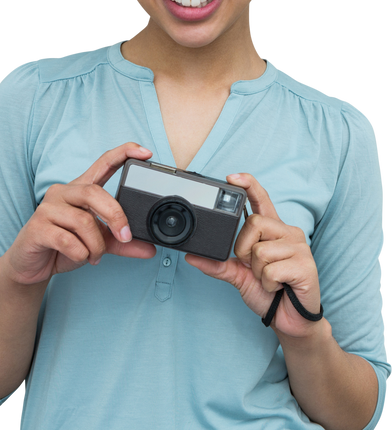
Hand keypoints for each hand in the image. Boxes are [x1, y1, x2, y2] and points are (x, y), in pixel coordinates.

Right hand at [0, 143, 156, 285]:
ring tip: (95, 256)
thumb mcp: (98, 243)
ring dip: (96, 244)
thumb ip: (122, 243)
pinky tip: (80, 257)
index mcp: (80, 189)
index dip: (124, 153)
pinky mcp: (37, 227)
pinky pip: (68, 240)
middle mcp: (63, 192)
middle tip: (125, 236)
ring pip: (84, 221)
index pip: (104, 162)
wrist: (30, 265)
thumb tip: (150, 249)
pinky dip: (80, 253)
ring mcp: (48, 208)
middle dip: (115, 216)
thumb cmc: (63, 247)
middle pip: (95, 192)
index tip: (145, 151)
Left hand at [185, 173, 320, 337]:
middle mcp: (288, 233)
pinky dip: (268, 283)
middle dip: (244, 250)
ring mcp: (299, 247)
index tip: (231, 177)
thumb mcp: (238, 276)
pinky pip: (271, 269)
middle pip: (253, 223)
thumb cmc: (269, 293)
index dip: (249, 184)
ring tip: (269, 279)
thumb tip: (191, 256)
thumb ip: (217, 264)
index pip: (261, 199)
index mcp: (273, 230)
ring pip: (261, 249)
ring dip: (257, 271)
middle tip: (254, 267)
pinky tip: (279, 287)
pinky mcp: (306, 265)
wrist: (290, 320)